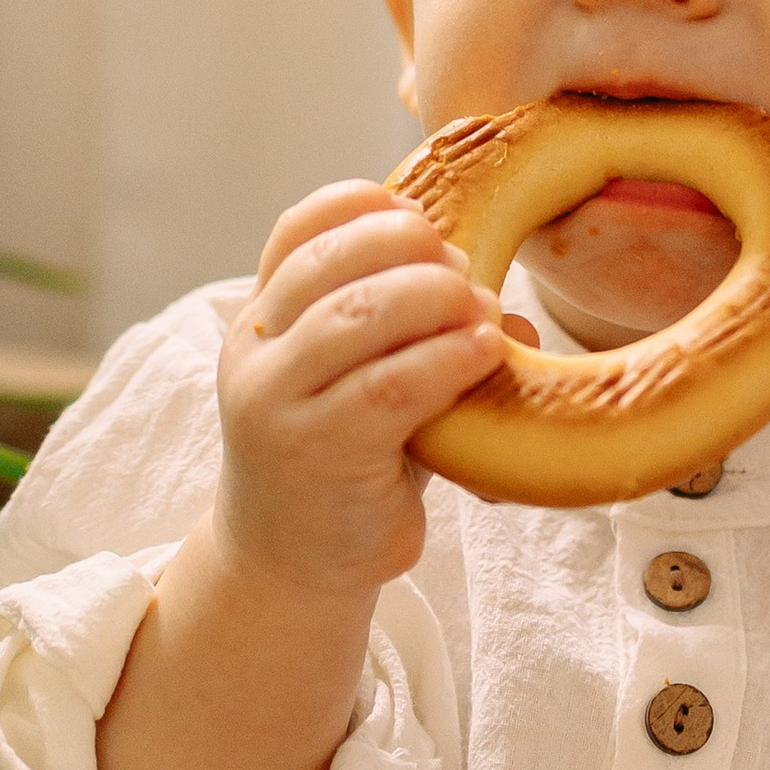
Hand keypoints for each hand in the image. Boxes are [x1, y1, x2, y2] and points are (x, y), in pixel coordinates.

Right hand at [212, 180, 507, 599]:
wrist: (293, 562)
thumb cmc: (346, 460)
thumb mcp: (365, 382)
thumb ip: (414, 335)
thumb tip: (513, 320)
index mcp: (262, 319)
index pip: (297, 230)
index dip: (363, 206)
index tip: (422, 215)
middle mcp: (255, 352)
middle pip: (334, 262)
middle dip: (414, 250)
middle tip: (467, 271)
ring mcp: (276, 402)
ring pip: (362, 313)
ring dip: (438, 297)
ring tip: (483, 313)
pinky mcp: (317, 451)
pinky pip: (393, 384)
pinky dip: (449, 358)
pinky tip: (485, 352)